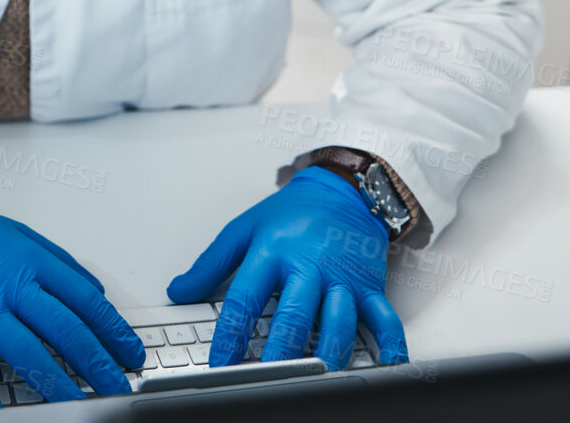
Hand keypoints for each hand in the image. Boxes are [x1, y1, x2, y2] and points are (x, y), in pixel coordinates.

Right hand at [0, 206, 144, 409]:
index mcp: (31, 262)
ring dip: (58, 384)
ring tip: (82, 405)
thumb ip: (60, 263)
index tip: (131, 353)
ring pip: (27, 352)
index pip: (85, 300)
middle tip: (118, 386)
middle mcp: (10, 287)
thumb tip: (95, 291)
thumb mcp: (19, 235)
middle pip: (64, 329)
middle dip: (97, 363)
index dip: (113, 330)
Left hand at [166, 166, 409, 370]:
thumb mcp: (244, 229)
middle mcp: (309, 267)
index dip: (230, 335)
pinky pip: (384, 319)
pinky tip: (387, 367)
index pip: (245, 300)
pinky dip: (390, 346)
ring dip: (328, 355)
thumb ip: (210, 263)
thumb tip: (178, 290)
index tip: (220, 364)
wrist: (341, 189)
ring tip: (315, 380)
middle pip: (294, 317)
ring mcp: (342, 279)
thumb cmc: (292, 212)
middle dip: (280, 354)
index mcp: (273, 252)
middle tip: (267, 380)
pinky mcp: (370, 287)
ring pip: (338, 323)